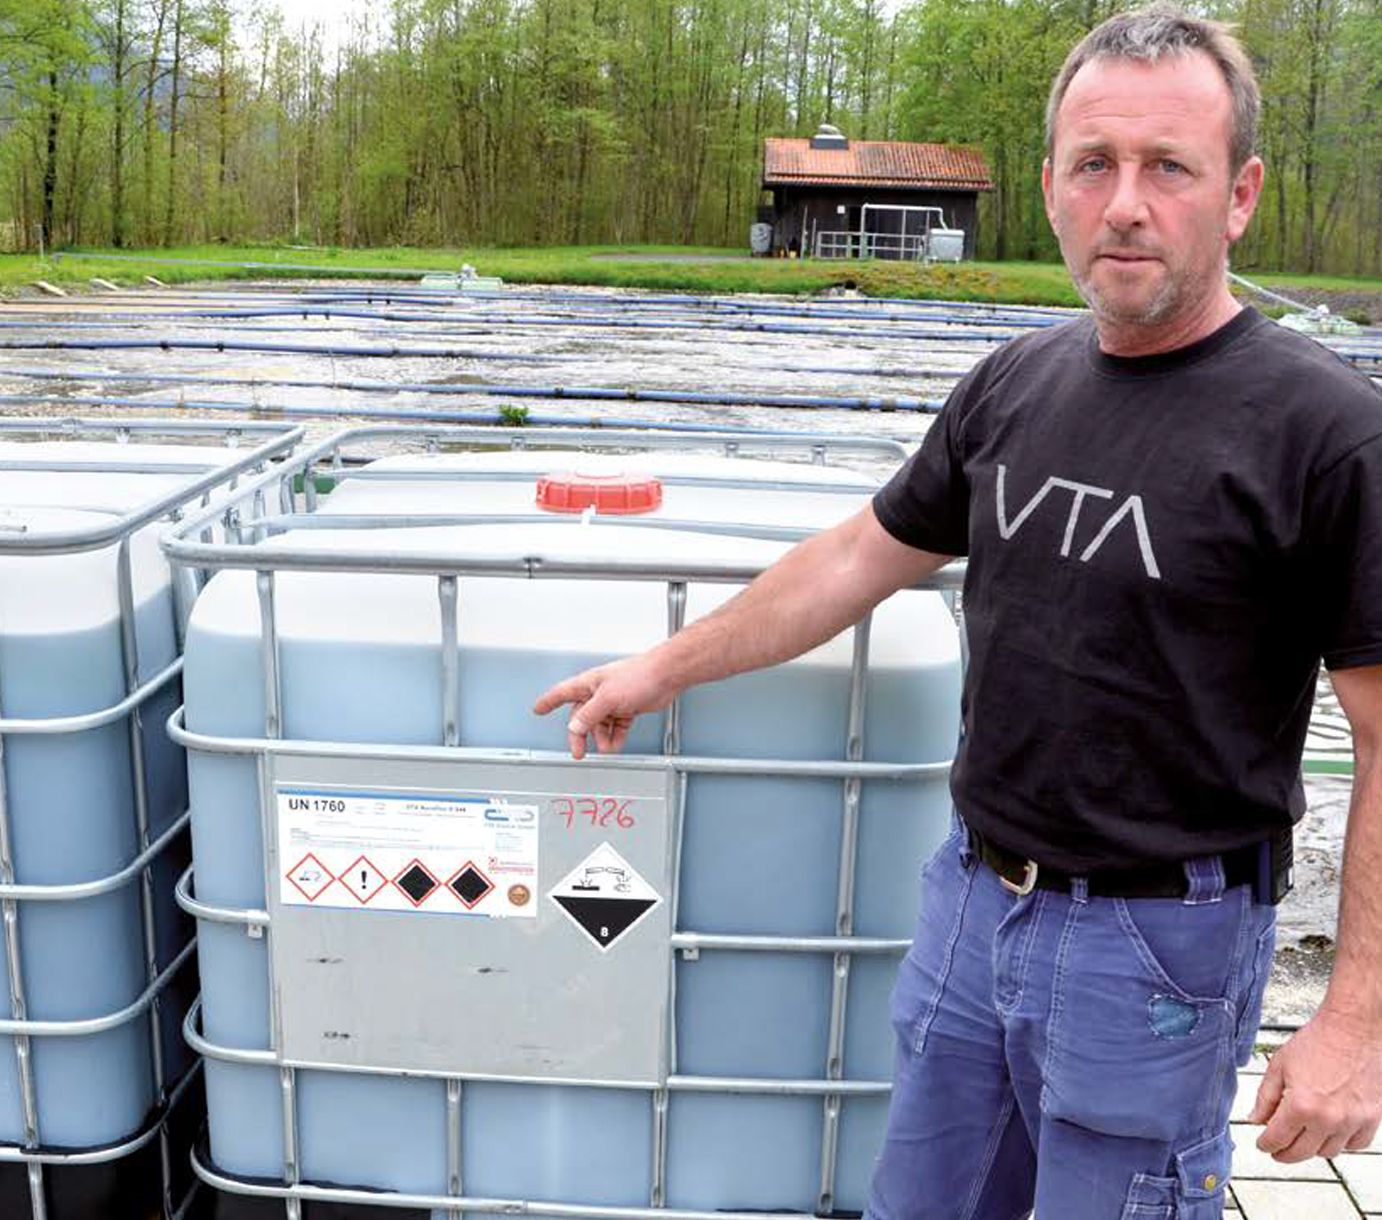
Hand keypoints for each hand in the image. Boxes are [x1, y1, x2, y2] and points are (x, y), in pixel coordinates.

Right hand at [533, 656, 674, 759]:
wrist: (665, 676)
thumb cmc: (638, 675)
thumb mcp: (607, 698)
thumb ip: (589, 714)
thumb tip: (575, 727)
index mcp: (588, 684)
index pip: (561, 693)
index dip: (548, 702)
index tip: (538, 709)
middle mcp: (598, 692)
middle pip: (581, 717)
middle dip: (579, 735)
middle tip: (578, 751)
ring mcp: (613, 701)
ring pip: (599, 724)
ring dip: (601, 738)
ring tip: (606, 747)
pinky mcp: (627, 708)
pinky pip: (616, 726)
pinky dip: (615, 736)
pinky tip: (616, 743)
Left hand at [1250, 1008, 1381, 1160]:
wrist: (1354, 1030)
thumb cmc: (1318, 1041)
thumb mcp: (1279, 1065)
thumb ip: (1265, 1097)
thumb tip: (1255, 1120)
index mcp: (1301, 1106)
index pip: (1278, 1139)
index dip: (1265, 1144)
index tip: (1262, 1144)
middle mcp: (1328, 1119)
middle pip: (1301, 1153)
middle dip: (1285, 1153)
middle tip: (1277, 1149)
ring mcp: (1353, 1121)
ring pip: (1328, 1152)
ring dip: (1312, 1148)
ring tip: (1302, 1135)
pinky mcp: (1372, 1119)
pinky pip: (1355, 1144)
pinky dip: (1341, 1143)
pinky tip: (1330, 1132)